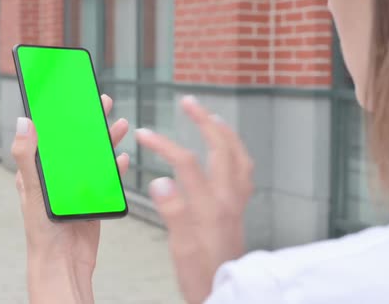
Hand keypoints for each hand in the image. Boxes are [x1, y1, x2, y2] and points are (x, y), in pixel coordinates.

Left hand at [11, 94, 128, 303]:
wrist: (63, 261)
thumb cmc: (41, 230)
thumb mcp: (30, 189)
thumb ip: (27, 156)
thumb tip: (23, 121)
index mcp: (40, 170)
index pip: (50, 134)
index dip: (60, 114)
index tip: (71, 95)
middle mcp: (60, 175)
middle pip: (77, 141)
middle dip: (90, 121)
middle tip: (103, 102)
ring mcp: (78, 186)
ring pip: (95, 156)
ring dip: (107, 140)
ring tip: (121, 125)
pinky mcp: (94, 198)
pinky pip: (108, 177)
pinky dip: (116, 166)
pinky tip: (124, 157)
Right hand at [135, 95, 253, 303]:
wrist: (226, 292)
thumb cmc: (201, 275)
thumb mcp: (180, 247)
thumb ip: (173, 212)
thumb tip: (159, 180)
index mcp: (209, 207)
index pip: (186, 162)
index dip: (163, 144)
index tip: (144, 134)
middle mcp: (228, 199)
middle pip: (220, 148)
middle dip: (203, 121)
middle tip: (188, 102)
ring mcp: (237, 203)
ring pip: (238, 156)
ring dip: (225, 132)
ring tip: (211, 117)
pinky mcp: (239, 209)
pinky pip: (244, 171)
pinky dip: (236, 152)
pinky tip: (227, 150)